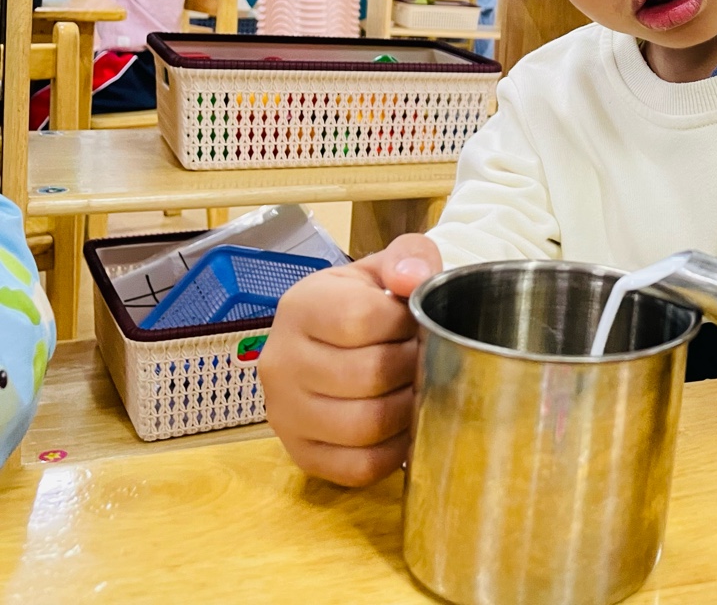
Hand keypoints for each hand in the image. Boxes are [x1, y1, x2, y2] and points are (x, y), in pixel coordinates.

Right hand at [258, 234, 441, 486]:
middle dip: (413, 368)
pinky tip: (403, 426)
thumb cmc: (368, 301)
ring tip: (418, 389)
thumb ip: (410, 257)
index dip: (405, 325)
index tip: (417, 324)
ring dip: (408, 409)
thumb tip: (413, 278)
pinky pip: (357, 467)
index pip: (359, 320)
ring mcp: (284, 413)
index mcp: (301, 306)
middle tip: (427, 360)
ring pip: (363, 425)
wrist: (336, 340)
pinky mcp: (301, 454)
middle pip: (367, 376)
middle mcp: (280, 361)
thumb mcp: (387, 266)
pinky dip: (393, 452)